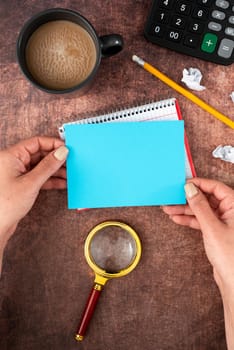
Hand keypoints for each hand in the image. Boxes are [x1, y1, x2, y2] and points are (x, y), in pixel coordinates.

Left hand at [0, 136, 68, 247]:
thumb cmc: (6, 204)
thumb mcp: (31, 182)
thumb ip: (48, 166)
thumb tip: (62, 152)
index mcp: (11, 156)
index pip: (35, 142)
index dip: (53, 144)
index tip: (67, 148)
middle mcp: (13, 162)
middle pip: (39, 154)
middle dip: (56, 158)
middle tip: (71, 162)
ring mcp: (17, 174)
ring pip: (40, 166)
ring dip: (55, 170)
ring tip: (70, 174)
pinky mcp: (21, 185)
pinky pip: (38, 177)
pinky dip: (50, 180)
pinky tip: (62, 183)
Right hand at [162, 178, 233, 348]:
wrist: (232, 280)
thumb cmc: (230, 256)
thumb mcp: (211, 227)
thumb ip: (199, 206)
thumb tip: (190, 189)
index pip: (215, 187)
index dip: (198, 184)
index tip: (183, 184)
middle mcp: (230, 212)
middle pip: (206, 198)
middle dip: (188, 199)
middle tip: (172, 198)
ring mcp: (223, 221)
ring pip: (202, 210)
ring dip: (185, 209)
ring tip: (169, 209)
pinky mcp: (216, 231)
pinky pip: (201, 220)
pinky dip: (189, 219)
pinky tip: (177, 218)